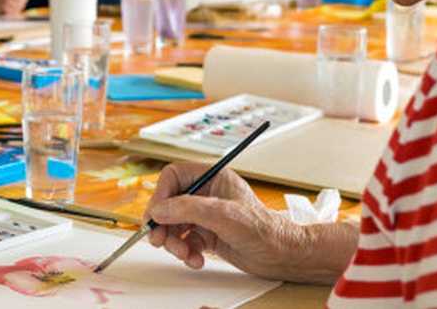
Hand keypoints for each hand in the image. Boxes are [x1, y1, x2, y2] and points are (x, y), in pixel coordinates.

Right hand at [144, 163, 320, 280]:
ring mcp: (206, 215)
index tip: (156, 215)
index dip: (161, 195)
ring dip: (174, 242)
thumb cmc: (262, 229)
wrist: (281, 255)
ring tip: (185, 254)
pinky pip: (184, 241)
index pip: (173, 177)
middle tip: (159, 240)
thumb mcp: (223, 215)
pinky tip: (196, 259)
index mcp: (212, 177)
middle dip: (163, 224)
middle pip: (169, 203)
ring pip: (173, 225)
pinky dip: (185, 252)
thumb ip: (188, 209)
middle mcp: (206, 194)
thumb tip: (158, 210)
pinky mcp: (207, 235)